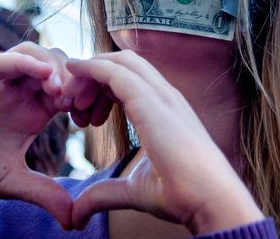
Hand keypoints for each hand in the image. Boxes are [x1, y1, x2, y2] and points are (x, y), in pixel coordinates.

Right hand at [0, 43, 72, 228]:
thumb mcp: (13, 182)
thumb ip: (45, 193)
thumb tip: (74, 220)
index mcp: (34, 109)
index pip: (68, 87)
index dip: (83, 96)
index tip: (90, 119)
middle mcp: (19, 91)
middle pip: (57, 63)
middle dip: (73, 77)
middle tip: (79, 102)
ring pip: (33, 53)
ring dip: (52, 66)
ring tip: (61, 91)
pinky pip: (3, 60)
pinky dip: (25, 61)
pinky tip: (42, 75)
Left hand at [63, 50, 263, 233]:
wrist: (209, 198)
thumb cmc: (181, 194)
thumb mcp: (133, 189)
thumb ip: (104, 193)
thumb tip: (76, 215)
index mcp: (165, 110)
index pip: (130, 81)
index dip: (102, 91)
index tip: (83, 117)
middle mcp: (164, 95)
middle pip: (123, 65)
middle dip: (93, 78)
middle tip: (72, 105)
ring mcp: (160, 94)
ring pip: (118, 63)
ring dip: (88, 74)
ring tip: (70, 101)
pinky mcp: (150, 99)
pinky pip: (114, 72)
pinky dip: (90, 68)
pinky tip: (71, 72)